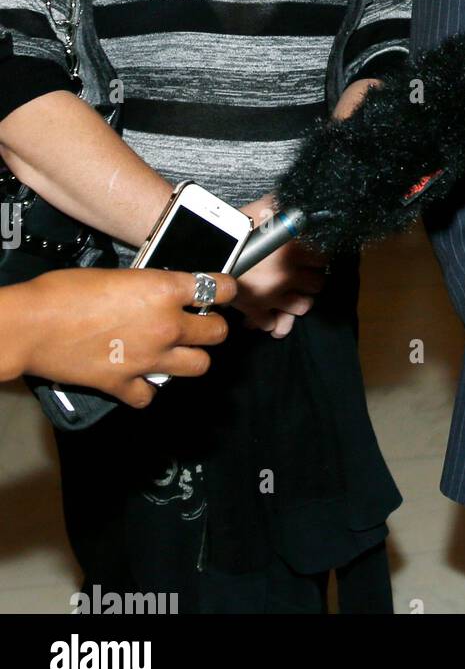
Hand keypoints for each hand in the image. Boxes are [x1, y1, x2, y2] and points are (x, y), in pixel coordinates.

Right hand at [15, 268, 235, 407]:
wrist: (34, 323)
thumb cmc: (67, 291)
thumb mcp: (122, 274)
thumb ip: (152, 285)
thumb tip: (167, 292)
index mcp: (165, 289)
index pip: (220, 288)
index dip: (226, 289)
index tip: (225, 291)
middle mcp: (166, 324)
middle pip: (217, 332)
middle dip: (213, 326)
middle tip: (202, 322)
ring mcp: (149, 358)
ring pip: (199, 365)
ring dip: (191, 358)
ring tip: (178, 350)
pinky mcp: (125, 383)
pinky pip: (151, 394)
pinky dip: (148, 388)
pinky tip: (140, 376)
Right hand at [232, 191, 325, 337]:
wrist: (201, 247)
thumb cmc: (232, 225)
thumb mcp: (262, 207)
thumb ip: (285, 204)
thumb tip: (301, 196)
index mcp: (294, 248)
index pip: (324, 257)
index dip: (319, 254)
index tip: (313, 253)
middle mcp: (288, 274)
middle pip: (317, 284)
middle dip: (311, 278)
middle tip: (302, 273)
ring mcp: (273, 295)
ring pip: (303, 307)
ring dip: (298, 300)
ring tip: (291, 293)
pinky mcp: (254, 310)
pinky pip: (272, 324)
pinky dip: (273, 321)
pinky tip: (270, 311)